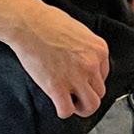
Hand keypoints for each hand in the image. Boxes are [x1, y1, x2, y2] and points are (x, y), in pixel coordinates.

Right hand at [5, 0, 110, 119]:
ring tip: (71, 103)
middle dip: (87, 94)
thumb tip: (84, 61)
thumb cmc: (48, 22)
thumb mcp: (79, 31)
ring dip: (80, 107)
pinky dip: (63, 111)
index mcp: (99, 50)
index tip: (81, 80)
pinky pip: (67, 110)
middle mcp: (92, 65)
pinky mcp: (57, 87)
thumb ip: (86, 49)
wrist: (28, 23)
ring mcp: (76, 77)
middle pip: (100, 92)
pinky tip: (57, 104)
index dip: (91, 80)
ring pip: (91, 105)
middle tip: (76, 94)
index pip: (104, 75)